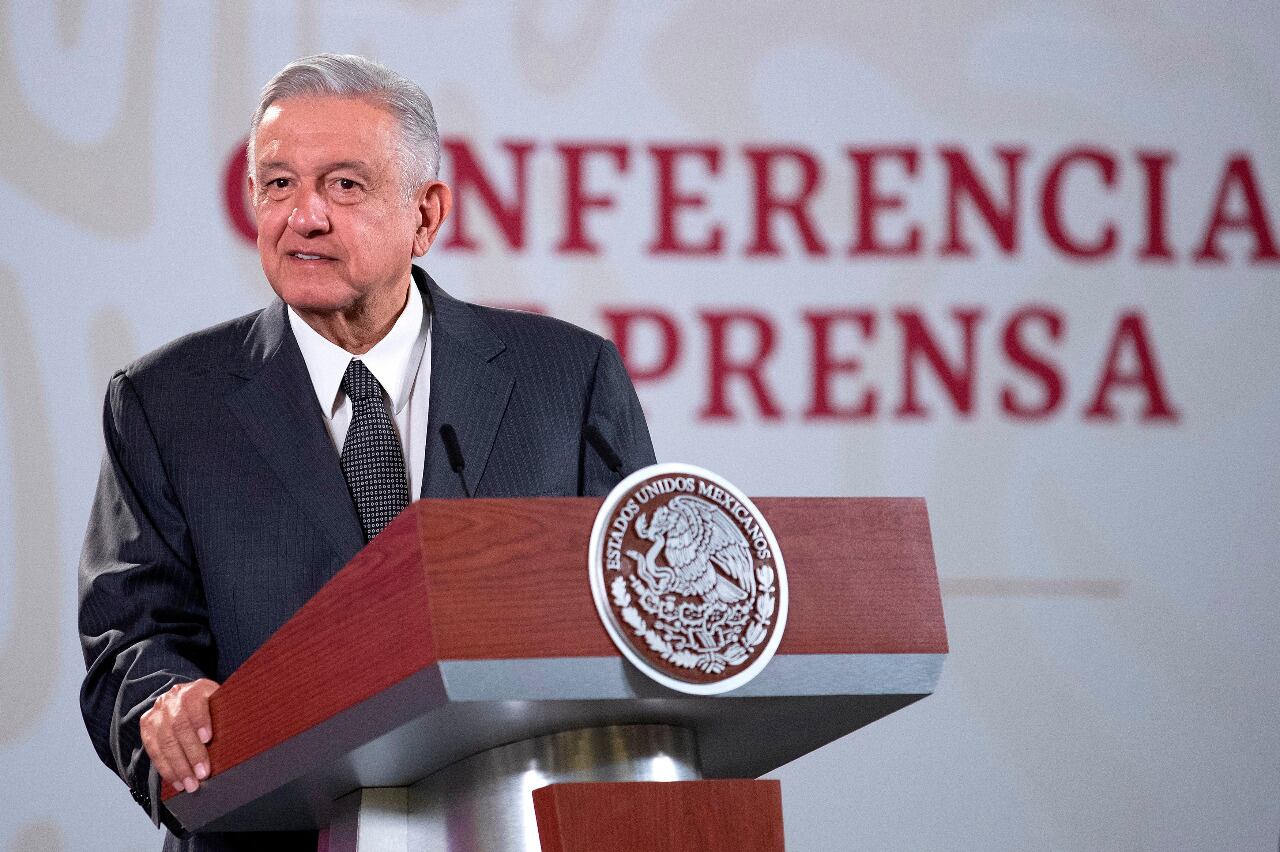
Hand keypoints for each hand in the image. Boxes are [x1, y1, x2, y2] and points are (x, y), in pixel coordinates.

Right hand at [140, 678, 219, 793]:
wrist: (186, 699)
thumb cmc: (213, 709)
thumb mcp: (223, 705)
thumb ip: (228, 715)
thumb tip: (247, 735)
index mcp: (197, 689)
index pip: (195, 703)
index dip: (201, 721)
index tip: (208, 739)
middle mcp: (174, 697)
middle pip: (179, 726)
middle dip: (191, 753)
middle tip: (202, 774)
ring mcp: (158, 711)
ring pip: (165, 741)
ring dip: (178, 767)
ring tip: (190, 784)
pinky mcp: (147, 725)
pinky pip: (153, 750)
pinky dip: (165, 769)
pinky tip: (176, 782)